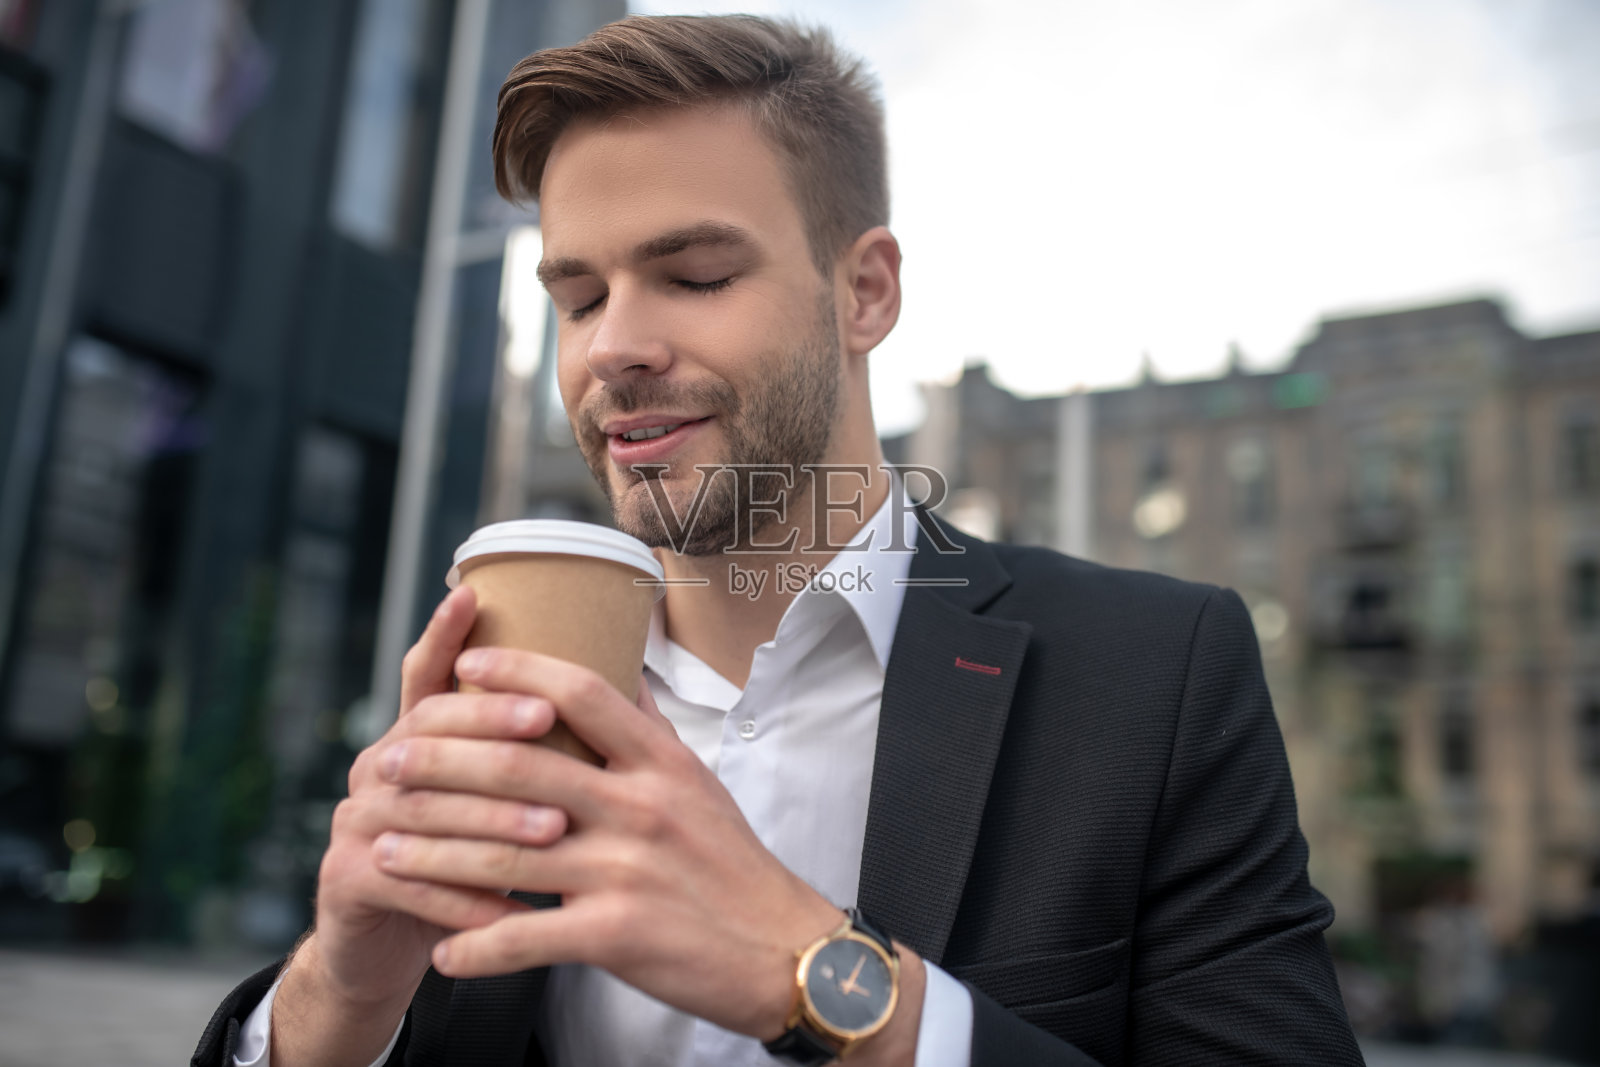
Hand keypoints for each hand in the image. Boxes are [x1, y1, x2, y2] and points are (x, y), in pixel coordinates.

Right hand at [301, 587, 570, 1007]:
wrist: (395, 946)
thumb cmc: (469, 859)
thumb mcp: (497, 797)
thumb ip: (536, 741)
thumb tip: (617, 674)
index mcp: (413, 738)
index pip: (426, 676)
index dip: (446, 635)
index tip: (473, 594)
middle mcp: (377, 766)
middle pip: (429, 732)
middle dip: (491, 724)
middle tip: (548, 720)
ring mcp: (355, 821)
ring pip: (426, 809)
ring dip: (493, 819)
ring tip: (554, 828)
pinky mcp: (346, 879)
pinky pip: (408, 882)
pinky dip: (465, 896)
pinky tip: (515, 909)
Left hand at [368, 646, 844, 1039]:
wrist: (784, 951)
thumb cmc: (735, 867)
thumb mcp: (701, 784)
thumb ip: (652, 732)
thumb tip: (626, 674)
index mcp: (660, 762)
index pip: (580, 693)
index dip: (516, 672)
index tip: (463, 665)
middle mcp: (640, 806)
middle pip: (520, 767)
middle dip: (441, 761)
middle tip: (388, 759)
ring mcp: (626, 870)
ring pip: (504, 855)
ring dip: (433, 855)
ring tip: (384, 850)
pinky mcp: (617, 934)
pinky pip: (526, 937)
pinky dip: (476, 947)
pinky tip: (442, 952)